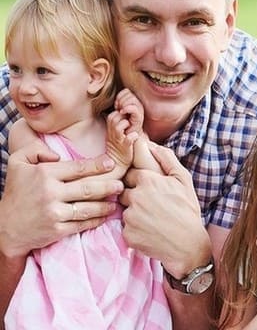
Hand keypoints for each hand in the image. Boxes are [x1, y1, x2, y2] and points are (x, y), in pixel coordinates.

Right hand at [0, 143, 121, 258]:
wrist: (4, 227)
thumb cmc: (16, 192)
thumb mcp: (18, 163)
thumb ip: (35, 150)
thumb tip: (57, 154)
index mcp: (45, 174)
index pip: (78, 168)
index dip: (98, 165)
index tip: (111, 163)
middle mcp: (51, 193)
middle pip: (88, 188)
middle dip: (108, 186)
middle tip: (121, 184)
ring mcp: (55, 213)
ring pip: (88, 208)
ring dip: (105, 205)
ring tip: (117, 200)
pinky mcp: (57, 230)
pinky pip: (82, 224)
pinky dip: (96, 220)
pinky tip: (105, 215)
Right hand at [106, 109, 136, 168]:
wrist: (117, 165)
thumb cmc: (118, 150)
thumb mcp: (114, 137)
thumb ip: (117, 127)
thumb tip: (123, 117)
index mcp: (111, 131)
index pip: (111, 116)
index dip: (119, 114)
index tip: (126, 118)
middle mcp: (113, 135)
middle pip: (113, 118)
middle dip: (122, 117)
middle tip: (129, 122)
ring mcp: (118, 141)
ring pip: (118, 126)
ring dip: (126, 124)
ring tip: (131, 129)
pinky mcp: (125, 148)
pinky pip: (128, 139)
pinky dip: (133, 136)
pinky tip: (135, 136)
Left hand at [114, 88, 144, 136]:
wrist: (128, 136)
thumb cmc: (123, 124)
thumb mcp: (120, 111)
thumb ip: (120, 103)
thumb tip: (117, 99)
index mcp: (134, 102)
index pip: (127, 91)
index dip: (120, 95)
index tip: (116, 104)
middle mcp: (138, 105)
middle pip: (130, 94)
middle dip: (121, 99)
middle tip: (117, 108)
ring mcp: (140, 111)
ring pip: (132, 99)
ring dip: (123, 104)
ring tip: (120, 111)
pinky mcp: (139, 118)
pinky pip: (134, 108)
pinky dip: (127, 108)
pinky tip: (122, 112)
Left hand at [120, 145, 210, 276]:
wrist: (188, 245)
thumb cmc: (187, 211)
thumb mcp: (183, 180)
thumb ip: (167, 159)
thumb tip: (152, 145)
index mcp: (148, 180)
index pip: (131, 173)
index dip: (140, 181)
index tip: (150, 189)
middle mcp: (135, 196)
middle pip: (124, 191)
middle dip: (134, 196)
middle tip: (151, 205)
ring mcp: (130, 216)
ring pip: (124, 209)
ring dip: (134, 212)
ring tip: (152, 219)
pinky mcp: (127, 234)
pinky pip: (126, 227)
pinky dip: (135, 229)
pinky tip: (149, 231)